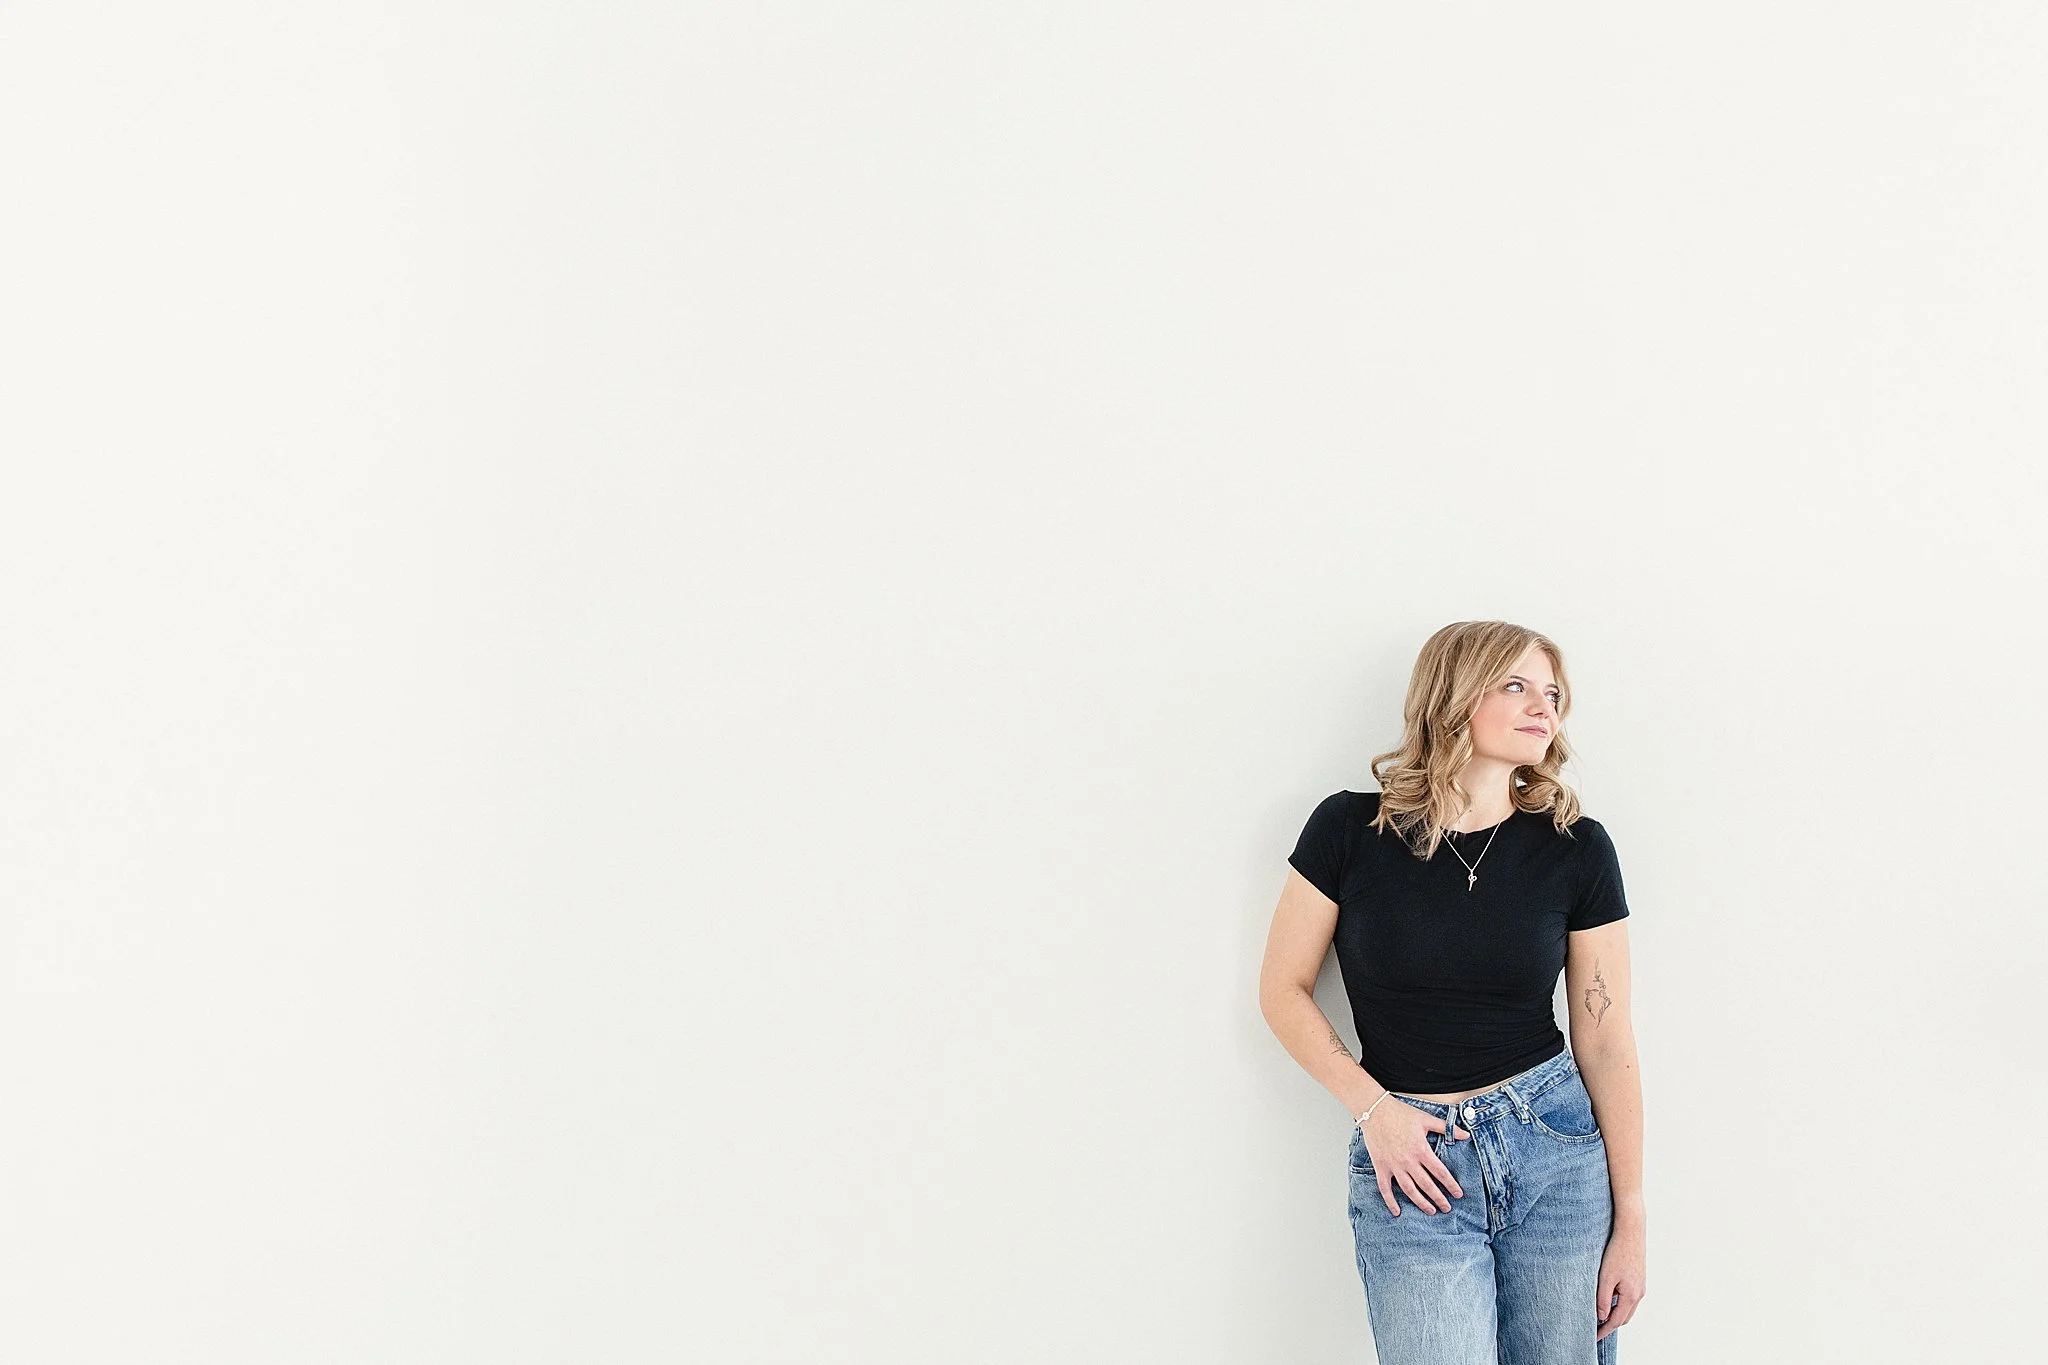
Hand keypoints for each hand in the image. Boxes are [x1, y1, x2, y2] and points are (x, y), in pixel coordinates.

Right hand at [1360, 1096, 1467, 1216]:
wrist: (1375, 1111)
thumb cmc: (1400, 1113)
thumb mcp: (1426, 1119)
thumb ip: (1446, 1128)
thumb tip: (1465, 1135)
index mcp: (1421, 1149)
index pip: (1440, 1172)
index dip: (1451, 1185)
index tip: (1458, 1194)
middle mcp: (1408, 1161)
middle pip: (1427, 1185)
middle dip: (1439, 1198)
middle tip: (1447, 1208)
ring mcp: (1394, 1165)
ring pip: (1409, 1190)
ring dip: (1421, 1203)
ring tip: (1431, 1211)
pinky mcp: (1381, 1166)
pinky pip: (1385, 1188)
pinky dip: (1390, 1201)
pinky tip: (1397, 1212)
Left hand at [1595, 1221, 1644, 1339]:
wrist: (1631, 1231)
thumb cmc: (1617, 1251)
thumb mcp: (1605, 1277)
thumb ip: (1602, 1299)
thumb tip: (1601, 1317)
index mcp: (1631, 1296)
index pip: (1615, 1321)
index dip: (1604, 1331)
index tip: (1593, 1337)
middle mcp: (1639, 1294)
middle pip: (1623, 1317)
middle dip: (1610, 1324)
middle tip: (1594, 1328)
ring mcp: (1640, 1286)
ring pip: (1627, 1308)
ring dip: (1615, 1314)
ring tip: (1599, 1315)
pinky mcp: (1638, 1278)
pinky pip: (1629, 1297)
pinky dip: (1619, 1303)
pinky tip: (1608, 1298)